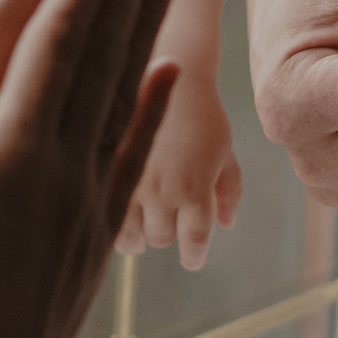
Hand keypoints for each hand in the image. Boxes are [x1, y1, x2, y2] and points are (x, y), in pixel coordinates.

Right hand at [0, 0, 181, 337]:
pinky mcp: (91, 234)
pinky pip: (130, 152)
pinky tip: (168, 77)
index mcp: (12, 152)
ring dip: (146, 25)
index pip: (56, 41)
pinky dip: (152, 105)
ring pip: (125, 90)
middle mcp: (61, 165)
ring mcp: (84, 200)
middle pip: (102, 52)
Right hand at [118, 76, 243, 268]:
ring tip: (141, 234)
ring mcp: (133, 184)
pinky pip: (107, 215)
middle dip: (168, 236)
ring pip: (130, 235)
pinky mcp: (111, 172)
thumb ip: (230, 190)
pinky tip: (118, 219)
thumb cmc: (203, 116)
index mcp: (196, 189)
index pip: (194, 241)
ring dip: (138, 237)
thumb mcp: (225, 152)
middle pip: (162, 239)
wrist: (167, 78)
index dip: (194, 256)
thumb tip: (226, 224)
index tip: (192, 259)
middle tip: (169, 227)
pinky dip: (114, 224)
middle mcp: (164, 192)